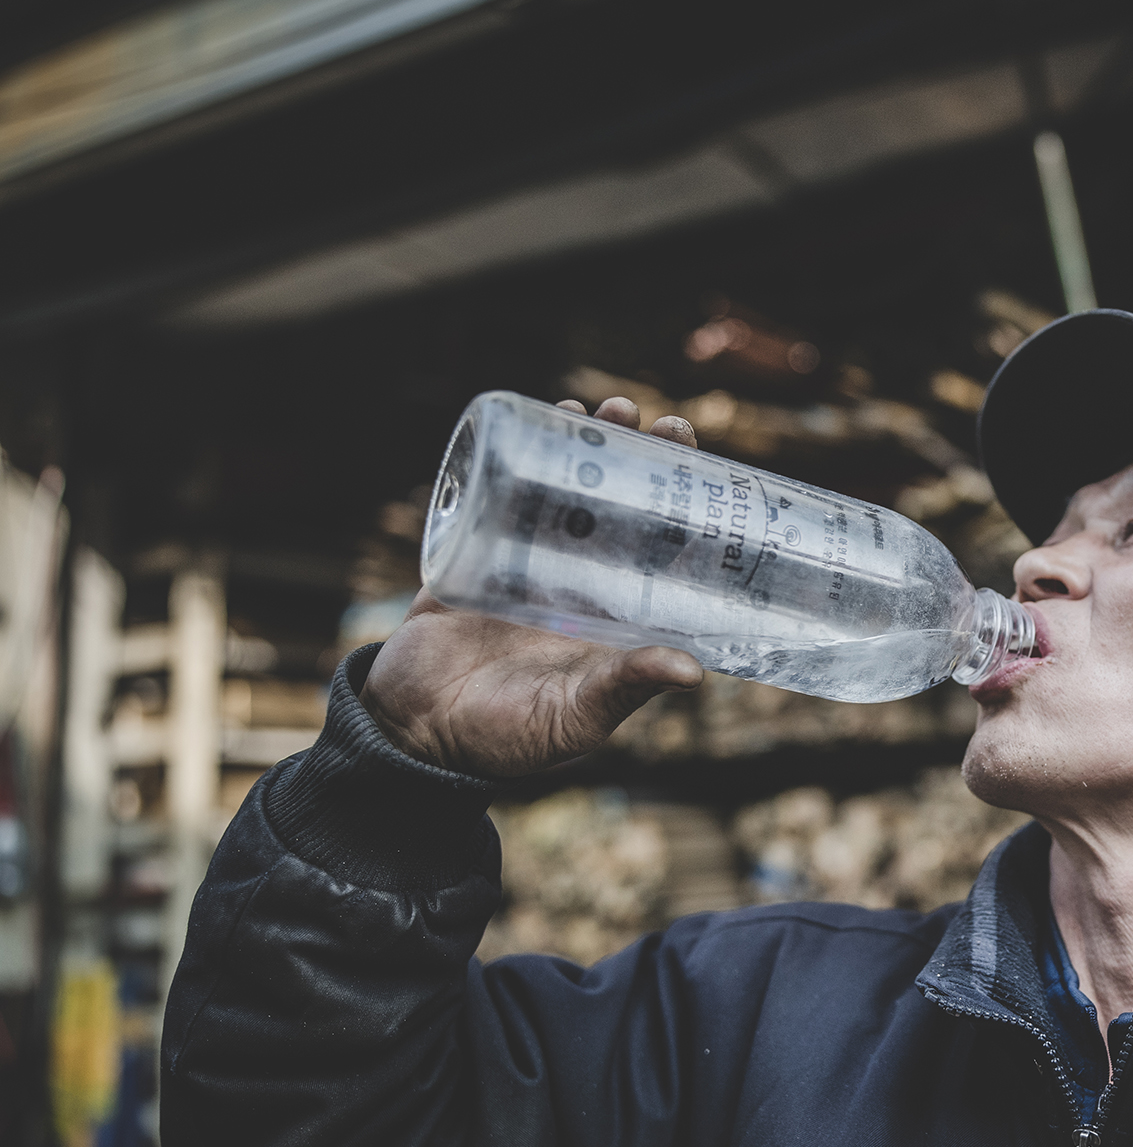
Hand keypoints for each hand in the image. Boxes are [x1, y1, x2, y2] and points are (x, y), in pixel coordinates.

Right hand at [359, 397, 702, 778]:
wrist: (414, 733)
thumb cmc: (506, 737)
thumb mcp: (575, 716)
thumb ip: (623, 689)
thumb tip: (693, 670)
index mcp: (617, 616)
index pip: (666, 549)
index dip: (687, 506)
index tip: (703, 464)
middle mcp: (581, 583)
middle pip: (623, 506)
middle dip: (641, 459)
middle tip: (659, 422)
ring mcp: (528, 563)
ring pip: (567, 490)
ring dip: (586, 446)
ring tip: (603, 409)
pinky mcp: (477, 552)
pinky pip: (500, 493)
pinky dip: (515, 456)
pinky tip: (532, 423)